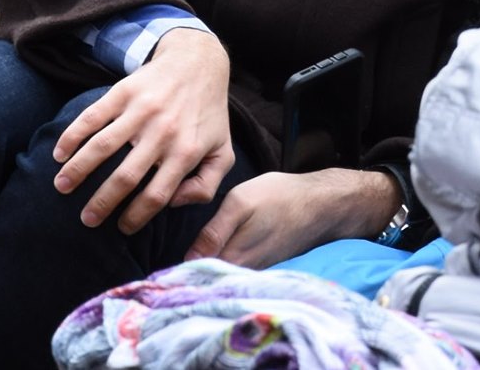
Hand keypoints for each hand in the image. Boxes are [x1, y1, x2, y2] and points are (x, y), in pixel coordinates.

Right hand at [52, 27, 234, 233]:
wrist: (198, 63)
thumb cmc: (208, 116)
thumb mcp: (222, 153)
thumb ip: (206, 186)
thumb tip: (174, 204)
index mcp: (186, 151)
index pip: (157, 196)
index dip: (136, 217)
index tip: (122, 228)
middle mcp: (163, 132)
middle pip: (125, 177)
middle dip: (101, 203)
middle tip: (86, 219)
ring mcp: (141, 110)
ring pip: (102, 146)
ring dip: (77, 170)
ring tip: (61, 187)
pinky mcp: (124, 92)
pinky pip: (93, 117)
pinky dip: (72, 136)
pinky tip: (59, 153)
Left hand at [184, 168, 399, 268]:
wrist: (322, 205)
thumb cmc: (280, 197)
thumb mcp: (241, 204)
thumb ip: (214, 232)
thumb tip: (187, 260)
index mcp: (233, 260)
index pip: (194, 278)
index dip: (174, 277)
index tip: (157, 275)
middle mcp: (243, 274)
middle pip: (206, 281)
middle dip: (186, 278)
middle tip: (163, 272)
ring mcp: (254, 272)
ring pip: (220, 277)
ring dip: (202, 273)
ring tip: (180, 266)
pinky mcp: (262, 266)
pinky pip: (234, 272)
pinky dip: (220, 267)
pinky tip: (210, 258)